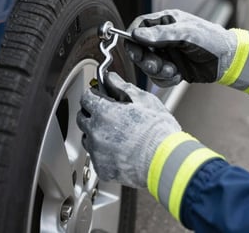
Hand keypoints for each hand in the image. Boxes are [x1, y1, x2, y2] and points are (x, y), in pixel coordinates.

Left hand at [76, 72, 180, 187]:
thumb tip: (111, 78)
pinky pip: (96, 157)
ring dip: (96, 133)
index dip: (93, 95)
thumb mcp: (143, 100)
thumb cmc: (157, 131)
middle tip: (108, 114)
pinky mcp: (102, 169)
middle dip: (92, 113)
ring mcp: (97, 152)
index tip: (99, 96)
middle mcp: (96, 132)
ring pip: (87, 138)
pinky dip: (103, 153)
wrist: (165, 161)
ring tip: (116, 134)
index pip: (86, 98)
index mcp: (104, 112)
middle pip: (82, 118)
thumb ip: (122, 86)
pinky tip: (119, 150)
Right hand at [125, 9, 236, 86]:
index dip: (133, 37)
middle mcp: (162, 38)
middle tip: (155, 64)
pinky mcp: (170, 68)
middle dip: (145, 59)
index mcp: (165, 22)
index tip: (133, 48)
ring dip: (157, 71)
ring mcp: (166, 54)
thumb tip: (137, 34)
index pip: (140, 26)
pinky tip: (177, 76)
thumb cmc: (212, 40)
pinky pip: (157, 77)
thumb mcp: (186, 34)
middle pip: (139, 48)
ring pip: (147, 65)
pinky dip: (165, 79)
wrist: (228, 60)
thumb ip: (161, 35)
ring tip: (172, 70)